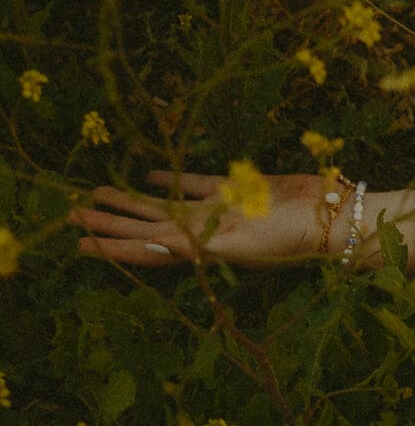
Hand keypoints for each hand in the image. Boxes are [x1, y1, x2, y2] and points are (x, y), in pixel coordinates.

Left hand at [68, 169, 335, 269]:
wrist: (332, 217)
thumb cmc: (292, 235)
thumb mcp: (244, 241)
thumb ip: (203, 242)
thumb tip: (161, 245)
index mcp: (202, 247)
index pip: (146, 247)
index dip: (112, 246)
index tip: (79, 243)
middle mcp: (204, 232)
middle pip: (145, 228)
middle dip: (109, 222)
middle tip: (71, 215)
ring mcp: (218, 212)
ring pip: (162, 207)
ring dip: (130, 202)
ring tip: (97, 194)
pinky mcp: (235, 191)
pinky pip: (193, 185)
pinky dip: (169, 182)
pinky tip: (149, 178)